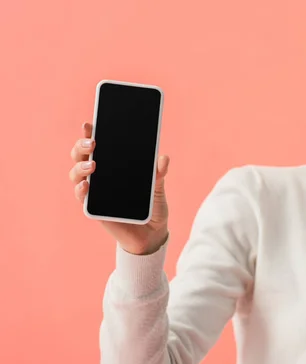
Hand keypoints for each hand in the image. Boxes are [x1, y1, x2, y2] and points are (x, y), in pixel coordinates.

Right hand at [69, 122, 169, 254]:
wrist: (152, 233)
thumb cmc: (151, 206)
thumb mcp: (157, 187)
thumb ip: (158, 173)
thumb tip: (163, 158)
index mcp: (114, 166)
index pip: (98, 145)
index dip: (90, 133)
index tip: (89, 123)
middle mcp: (100, 176)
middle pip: (81, 156)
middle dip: (81, 146)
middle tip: (91, 142)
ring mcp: (95, 192)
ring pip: (77, 174)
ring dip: (80, 167)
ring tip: (92, 165)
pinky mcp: (94, 209)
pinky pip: (82, 198)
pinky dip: (81, 190)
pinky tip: (87, 185)